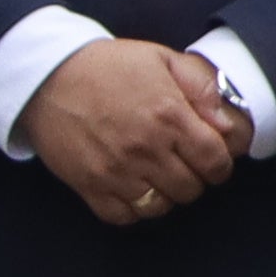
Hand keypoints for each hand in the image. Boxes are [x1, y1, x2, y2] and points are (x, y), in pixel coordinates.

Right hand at [18, 38, 245, 226]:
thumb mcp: (164, 60)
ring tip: (160, 176)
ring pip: (160, 207)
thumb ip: (204, 89)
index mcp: (170, 117)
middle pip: (191, 189)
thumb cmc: (109, 66)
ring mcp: (115, 171)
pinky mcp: (88, 185)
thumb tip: (228, 124)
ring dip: (166, 195)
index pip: (216, 162)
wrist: (46, 76)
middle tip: (185, 164)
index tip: (213, 158)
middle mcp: (145, 149)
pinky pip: (123, 216)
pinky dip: (134, 209)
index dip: (220, 164)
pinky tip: (134, 188)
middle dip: (196, 179)